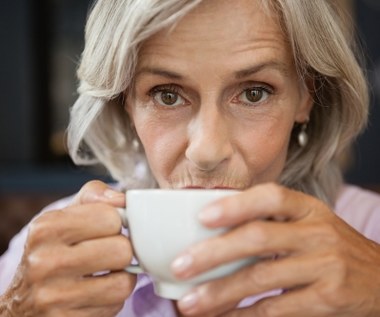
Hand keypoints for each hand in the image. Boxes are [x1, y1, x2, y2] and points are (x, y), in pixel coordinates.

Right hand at [0, 180, 135, 316]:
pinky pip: (115, 305)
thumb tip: (122, 200)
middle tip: (108, 252)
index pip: (110, 217)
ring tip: (105, 273)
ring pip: (123, 282)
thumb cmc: (52, 251)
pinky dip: (112, 298)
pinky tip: (96, 292)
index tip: (107, 229)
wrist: (21, 302)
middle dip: (121, 251)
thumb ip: (93, 197)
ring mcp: (54, 296)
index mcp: (46, 228)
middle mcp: (45, 262)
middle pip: (121, 250)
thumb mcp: (64, 217)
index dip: (116, 222)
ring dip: (121, 277)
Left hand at [172, 183, 379, 316]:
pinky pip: (275, 309)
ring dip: (220, 292)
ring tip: (189, 303)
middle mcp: (317, 232)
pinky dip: (243, 315)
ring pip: (261, 278)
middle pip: (258, 238)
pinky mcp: (328, 299)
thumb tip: (215, 232)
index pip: (270, 196)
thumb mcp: (308, 223)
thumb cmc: (329, 246)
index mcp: (307, 208)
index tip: (201, 216)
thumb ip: (271, 222)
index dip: (235, 205)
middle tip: (180, 265)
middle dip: (214, 253)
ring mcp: (325, 265)